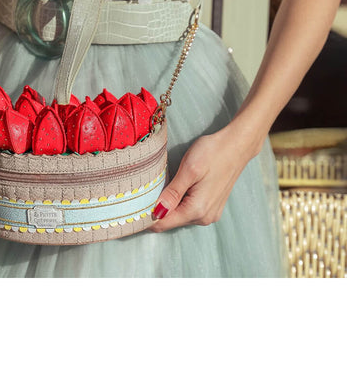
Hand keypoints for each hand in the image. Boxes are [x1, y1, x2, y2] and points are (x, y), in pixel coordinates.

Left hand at [149, 124, 264, 231]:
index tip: (130, 209)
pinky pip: (189, 209)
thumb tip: (155, 212)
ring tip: (158, 187)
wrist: (237, 144)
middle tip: (142, 192)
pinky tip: (175, 187)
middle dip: (156, 209)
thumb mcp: (189, 170)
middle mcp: (204, 217)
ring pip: (179, 215)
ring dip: (167, 205)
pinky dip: (178, 202)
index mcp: (197, 210)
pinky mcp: (212, 206)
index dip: (145, 218)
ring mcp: (210, 213)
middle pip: (170, 221)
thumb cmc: (213, 152)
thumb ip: (172, 193)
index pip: (163, 223)